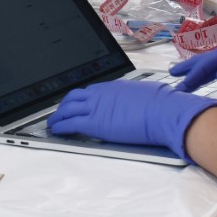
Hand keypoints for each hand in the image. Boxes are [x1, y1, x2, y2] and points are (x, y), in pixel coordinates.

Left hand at [49, 80, 216, 161]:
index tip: (78, 103)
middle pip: (75, 97)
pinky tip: (56, 130)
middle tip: (60, 111)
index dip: (81, 98)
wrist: (163, 111)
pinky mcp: (94, 123)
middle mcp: (102, 94)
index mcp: (114, 86)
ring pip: (68, 109)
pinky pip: (70, 124)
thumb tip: (144, 99)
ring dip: (58, 116)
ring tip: (53, 123)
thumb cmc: (162, 104)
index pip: (91, 91)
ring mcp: (96, 108)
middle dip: (65, 104)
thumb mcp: (148, 93)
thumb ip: (138, 97)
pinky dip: (60, 126)